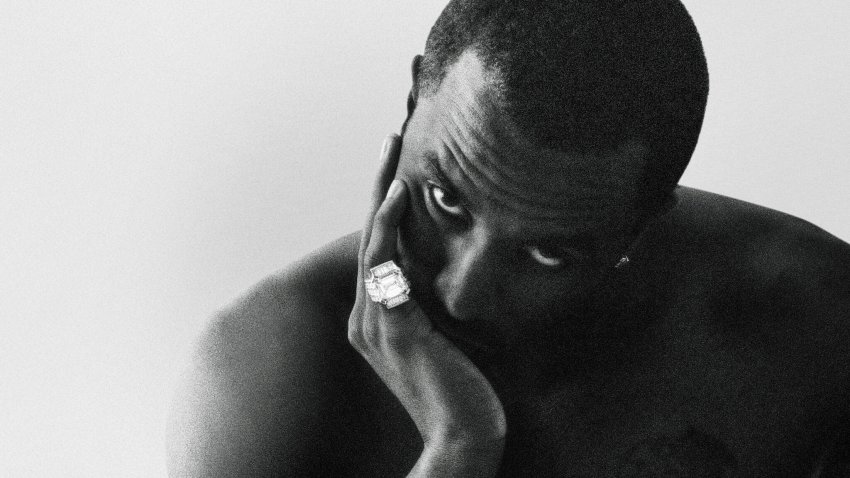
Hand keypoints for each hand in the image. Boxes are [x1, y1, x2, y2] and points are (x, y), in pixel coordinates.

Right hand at [348, 134, 505, 475]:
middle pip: (369, 236)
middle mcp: (366, 318)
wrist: (464, 434)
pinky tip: (399, 193)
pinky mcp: (390, 322)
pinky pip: (383, 261)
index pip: (379, 252)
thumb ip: (439, 307)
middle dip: (378, 183)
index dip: (386, 208)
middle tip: (390, 139)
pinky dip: (387, 223)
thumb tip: (456, 272)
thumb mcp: (449, 338)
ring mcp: (374, 321)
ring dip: (379, 188)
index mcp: (377, 322)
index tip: (400, 171)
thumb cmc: (464, 390)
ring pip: (371, 240)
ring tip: (392, 147)